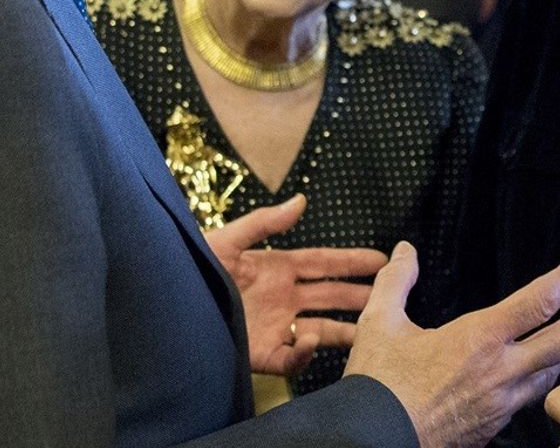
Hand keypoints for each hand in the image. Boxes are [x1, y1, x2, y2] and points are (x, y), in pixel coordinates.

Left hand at [204, 194, 387, 375]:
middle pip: (330, 296)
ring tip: (373, 330)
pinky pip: (291, 358)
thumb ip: (264, 223)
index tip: (383, 260)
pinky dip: (305, 353)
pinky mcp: (260, 354)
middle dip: (361, 295)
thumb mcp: (226, 241)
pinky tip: (312, 341)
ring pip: (321, 329)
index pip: (323, 263)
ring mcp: (274, 326)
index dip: (352, 261)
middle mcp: (282, 298)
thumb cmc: (192, 269)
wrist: (165, 308)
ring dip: (346, 330)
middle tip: (394, 295)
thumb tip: (301, 201)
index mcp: (276, 268)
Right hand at [346, 241, 559, 447]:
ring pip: (549, 375)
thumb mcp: (379, 323)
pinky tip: (535, 376)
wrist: (371, 441)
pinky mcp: (493, 429)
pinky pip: (527, 401)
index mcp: (479, 338)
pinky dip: (539, 383)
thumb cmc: (378, 384)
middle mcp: (500, 371)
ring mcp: (500, 404)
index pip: (537, 302)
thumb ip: (395, 281)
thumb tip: (404, 251)